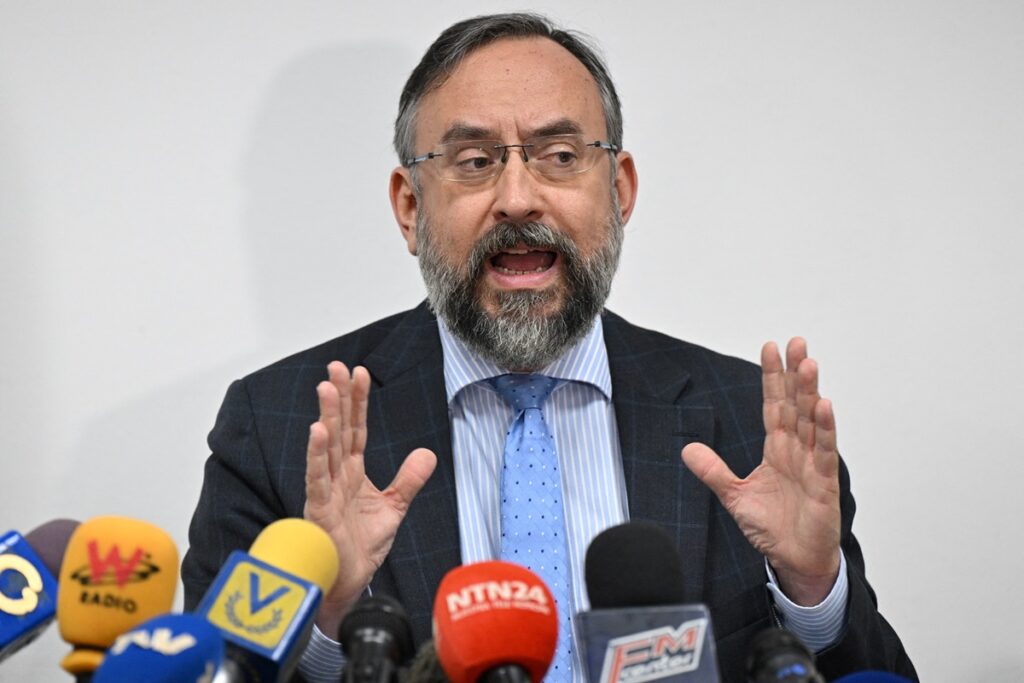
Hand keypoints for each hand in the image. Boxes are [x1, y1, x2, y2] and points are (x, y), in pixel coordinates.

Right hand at [304, 361, 436, 636]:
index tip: (360, 373)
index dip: (358, 401)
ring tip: (325, 387)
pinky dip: (316, 454)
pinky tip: (316, 431)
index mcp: (352, 472)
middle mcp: (336, 475)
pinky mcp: (319, 508)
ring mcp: (325, 490)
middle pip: (338, 429)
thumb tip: (427, 453)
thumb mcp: (393, 508)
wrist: (348, 584)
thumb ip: (408, 480)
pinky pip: (316, 477)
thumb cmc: (361, 548)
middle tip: (336, 367)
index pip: (356, 429)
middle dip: (337, 397)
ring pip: (325, 447)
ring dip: (325, 416)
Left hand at [681, 338, 840, 605]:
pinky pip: (825, 451)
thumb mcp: (734, 495)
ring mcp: (812, 464)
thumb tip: (687, 449)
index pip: (774, 405)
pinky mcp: (824, 483)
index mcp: (777, 449)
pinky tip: (824, 406)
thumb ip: (713, 470)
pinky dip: (826, 429)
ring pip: (812, 421)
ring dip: (811, 392)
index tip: (770, 349)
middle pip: (795, 405)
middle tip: (796, 342)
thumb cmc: (774, 528)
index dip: (772, 378)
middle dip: (795, 374)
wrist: (794, 561)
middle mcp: (797, 451)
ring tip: (809, 364)